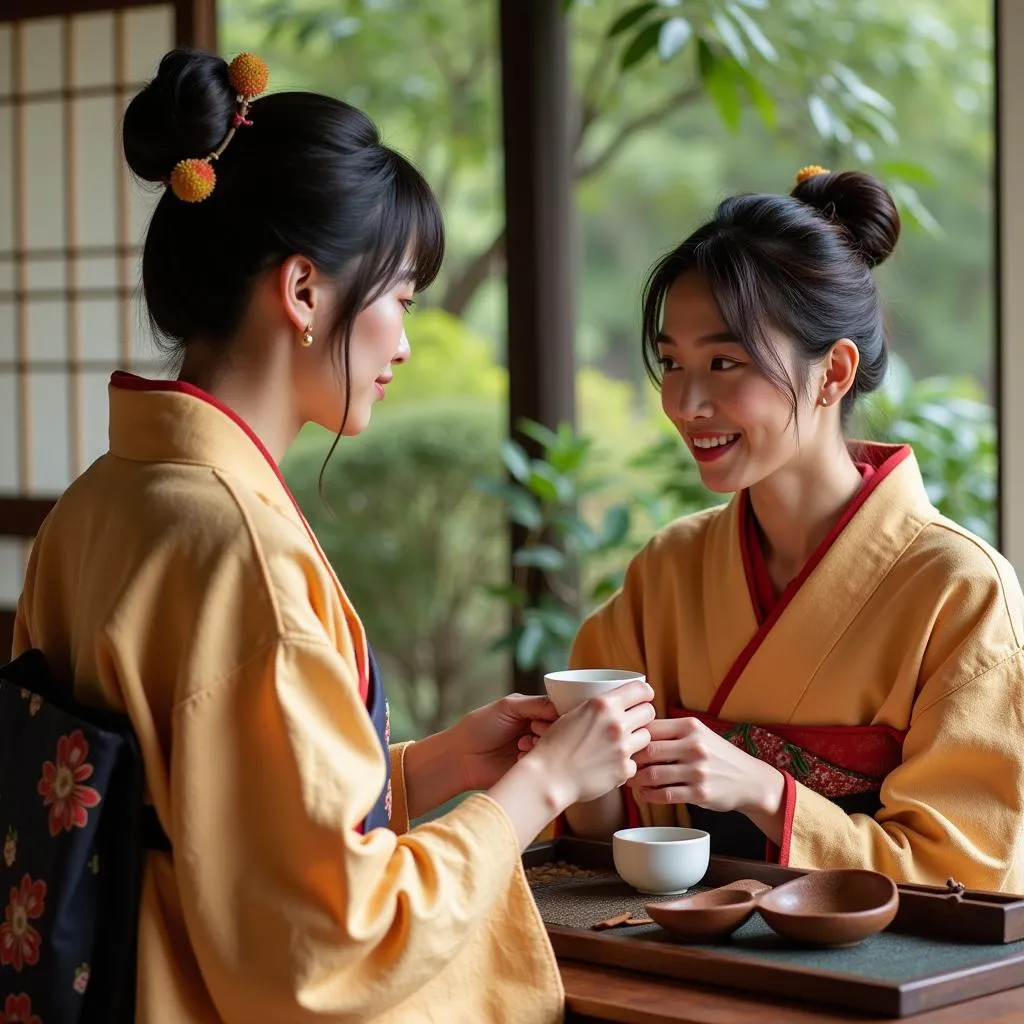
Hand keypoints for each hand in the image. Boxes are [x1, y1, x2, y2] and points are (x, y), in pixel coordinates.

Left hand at [449, 694, 559, 791]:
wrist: (461, 757)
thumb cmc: (480, 726)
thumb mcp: (507, 707)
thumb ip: (536, 704)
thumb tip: (561, 707)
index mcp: (534, 712)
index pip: (559, 710)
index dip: (557, 715)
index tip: (541, 719)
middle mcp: (538, 731)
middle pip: (560, 730)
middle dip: (549, 731)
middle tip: (533, 731)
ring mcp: (536, 751)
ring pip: (555, 748)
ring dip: (541, 746)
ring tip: (522, 745)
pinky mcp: (532, 771)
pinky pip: (546, 766)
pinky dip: (535, 761)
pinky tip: (519, 758)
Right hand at [527, 679, 655, 806]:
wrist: (548, 777)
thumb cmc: (555, 745)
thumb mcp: (573, 714)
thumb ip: (598, 708)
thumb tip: (616, 704)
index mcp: (603, 704)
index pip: (641, 689)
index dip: (644, 693)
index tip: (643, 697)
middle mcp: (616, 723)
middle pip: (649, 712)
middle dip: (642, 715)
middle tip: (633, 720)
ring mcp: (622, 748)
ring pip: (646, 737)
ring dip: (636, 739)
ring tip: (619, 744)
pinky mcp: (624, 770)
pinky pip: (634, 762)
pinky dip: (624, 764)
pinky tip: (609, 765)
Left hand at [631, 717, 783, 820]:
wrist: (749, 780)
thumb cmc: (717, 755)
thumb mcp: (700, 734)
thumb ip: (672, 731)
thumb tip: (635, 730)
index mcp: (691, 726)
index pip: (651, 727)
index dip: (633, 736)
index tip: (623, 743)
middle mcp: (694, 746)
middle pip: (648, 751)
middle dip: (630, 759)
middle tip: (620, 764)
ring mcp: (697, 771)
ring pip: (653, 775)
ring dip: (636, 780)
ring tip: (630, 780)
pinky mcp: (699, 794)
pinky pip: (665, 795)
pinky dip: (649, 795)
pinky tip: (644, 793)